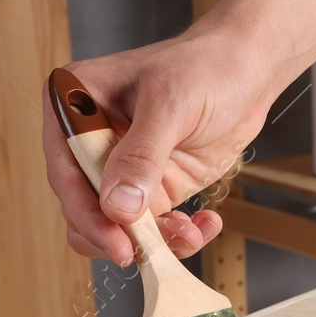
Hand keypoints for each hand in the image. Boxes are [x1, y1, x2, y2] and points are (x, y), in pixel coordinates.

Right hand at [42, 23, 286, 264]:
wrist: (249, 69)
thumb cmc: (206, 65)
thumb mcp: (171, 103)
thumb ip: (142, 155)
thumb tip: (117, 207)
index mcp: (75, 105)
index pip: (65, 170)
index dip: (86, 213)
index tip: (116, 242)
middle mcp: (90, 140)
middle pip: (84, 205)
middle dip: (120, 233)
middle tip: (151, 250)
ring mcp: (121, 167)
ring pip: (117, 225)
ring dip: (153, 239)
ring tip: (190, 232)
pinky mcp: (153, 186)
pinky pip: (152, 226)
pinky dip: (176, 235)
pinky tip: (204, 224)